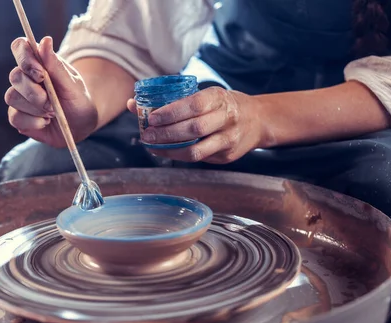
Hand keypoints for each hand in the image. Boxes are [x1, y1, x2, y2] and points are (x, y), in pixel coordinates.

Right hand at [5, 36, 97, 147]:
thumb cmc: (78, 100)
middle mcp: (25, 77)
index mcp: (38, 63)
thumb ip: (56, 65)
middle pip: (14, 76)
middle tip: (52, 104)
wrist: (81, 125)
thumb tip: (45, 40)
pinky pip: (14, 117)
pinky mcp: (18, 116)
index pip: (20, 47)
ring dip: (35, 108)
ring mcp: (19, 97)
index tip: (41, 74)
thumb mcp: (72, 84)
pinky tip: (45, 123)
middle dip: (34, 93)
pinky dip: (32, 122)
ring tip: (53, 113)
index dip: (25, 58)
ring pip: (12, 97)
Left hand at [127, 87, 270, 163]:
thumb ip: (172, 101)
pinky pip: (199, 158)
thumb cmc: (222, 105)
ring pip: (196, 150)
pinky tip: (165, 152)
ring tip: (152, 146)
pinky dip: (179, 156)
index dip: (171, 112)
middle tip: (147, 135)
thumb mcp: (204, 96)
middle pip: (193, 129)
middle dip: (166, 133)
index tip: (151, 117)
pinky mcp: (226, 156)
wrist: (257, 120)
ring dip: (171, 150)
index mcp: (219, 98)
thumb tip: (132, 105)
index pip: (194, 105)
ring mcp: (228, 139)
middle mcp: (226, 118)